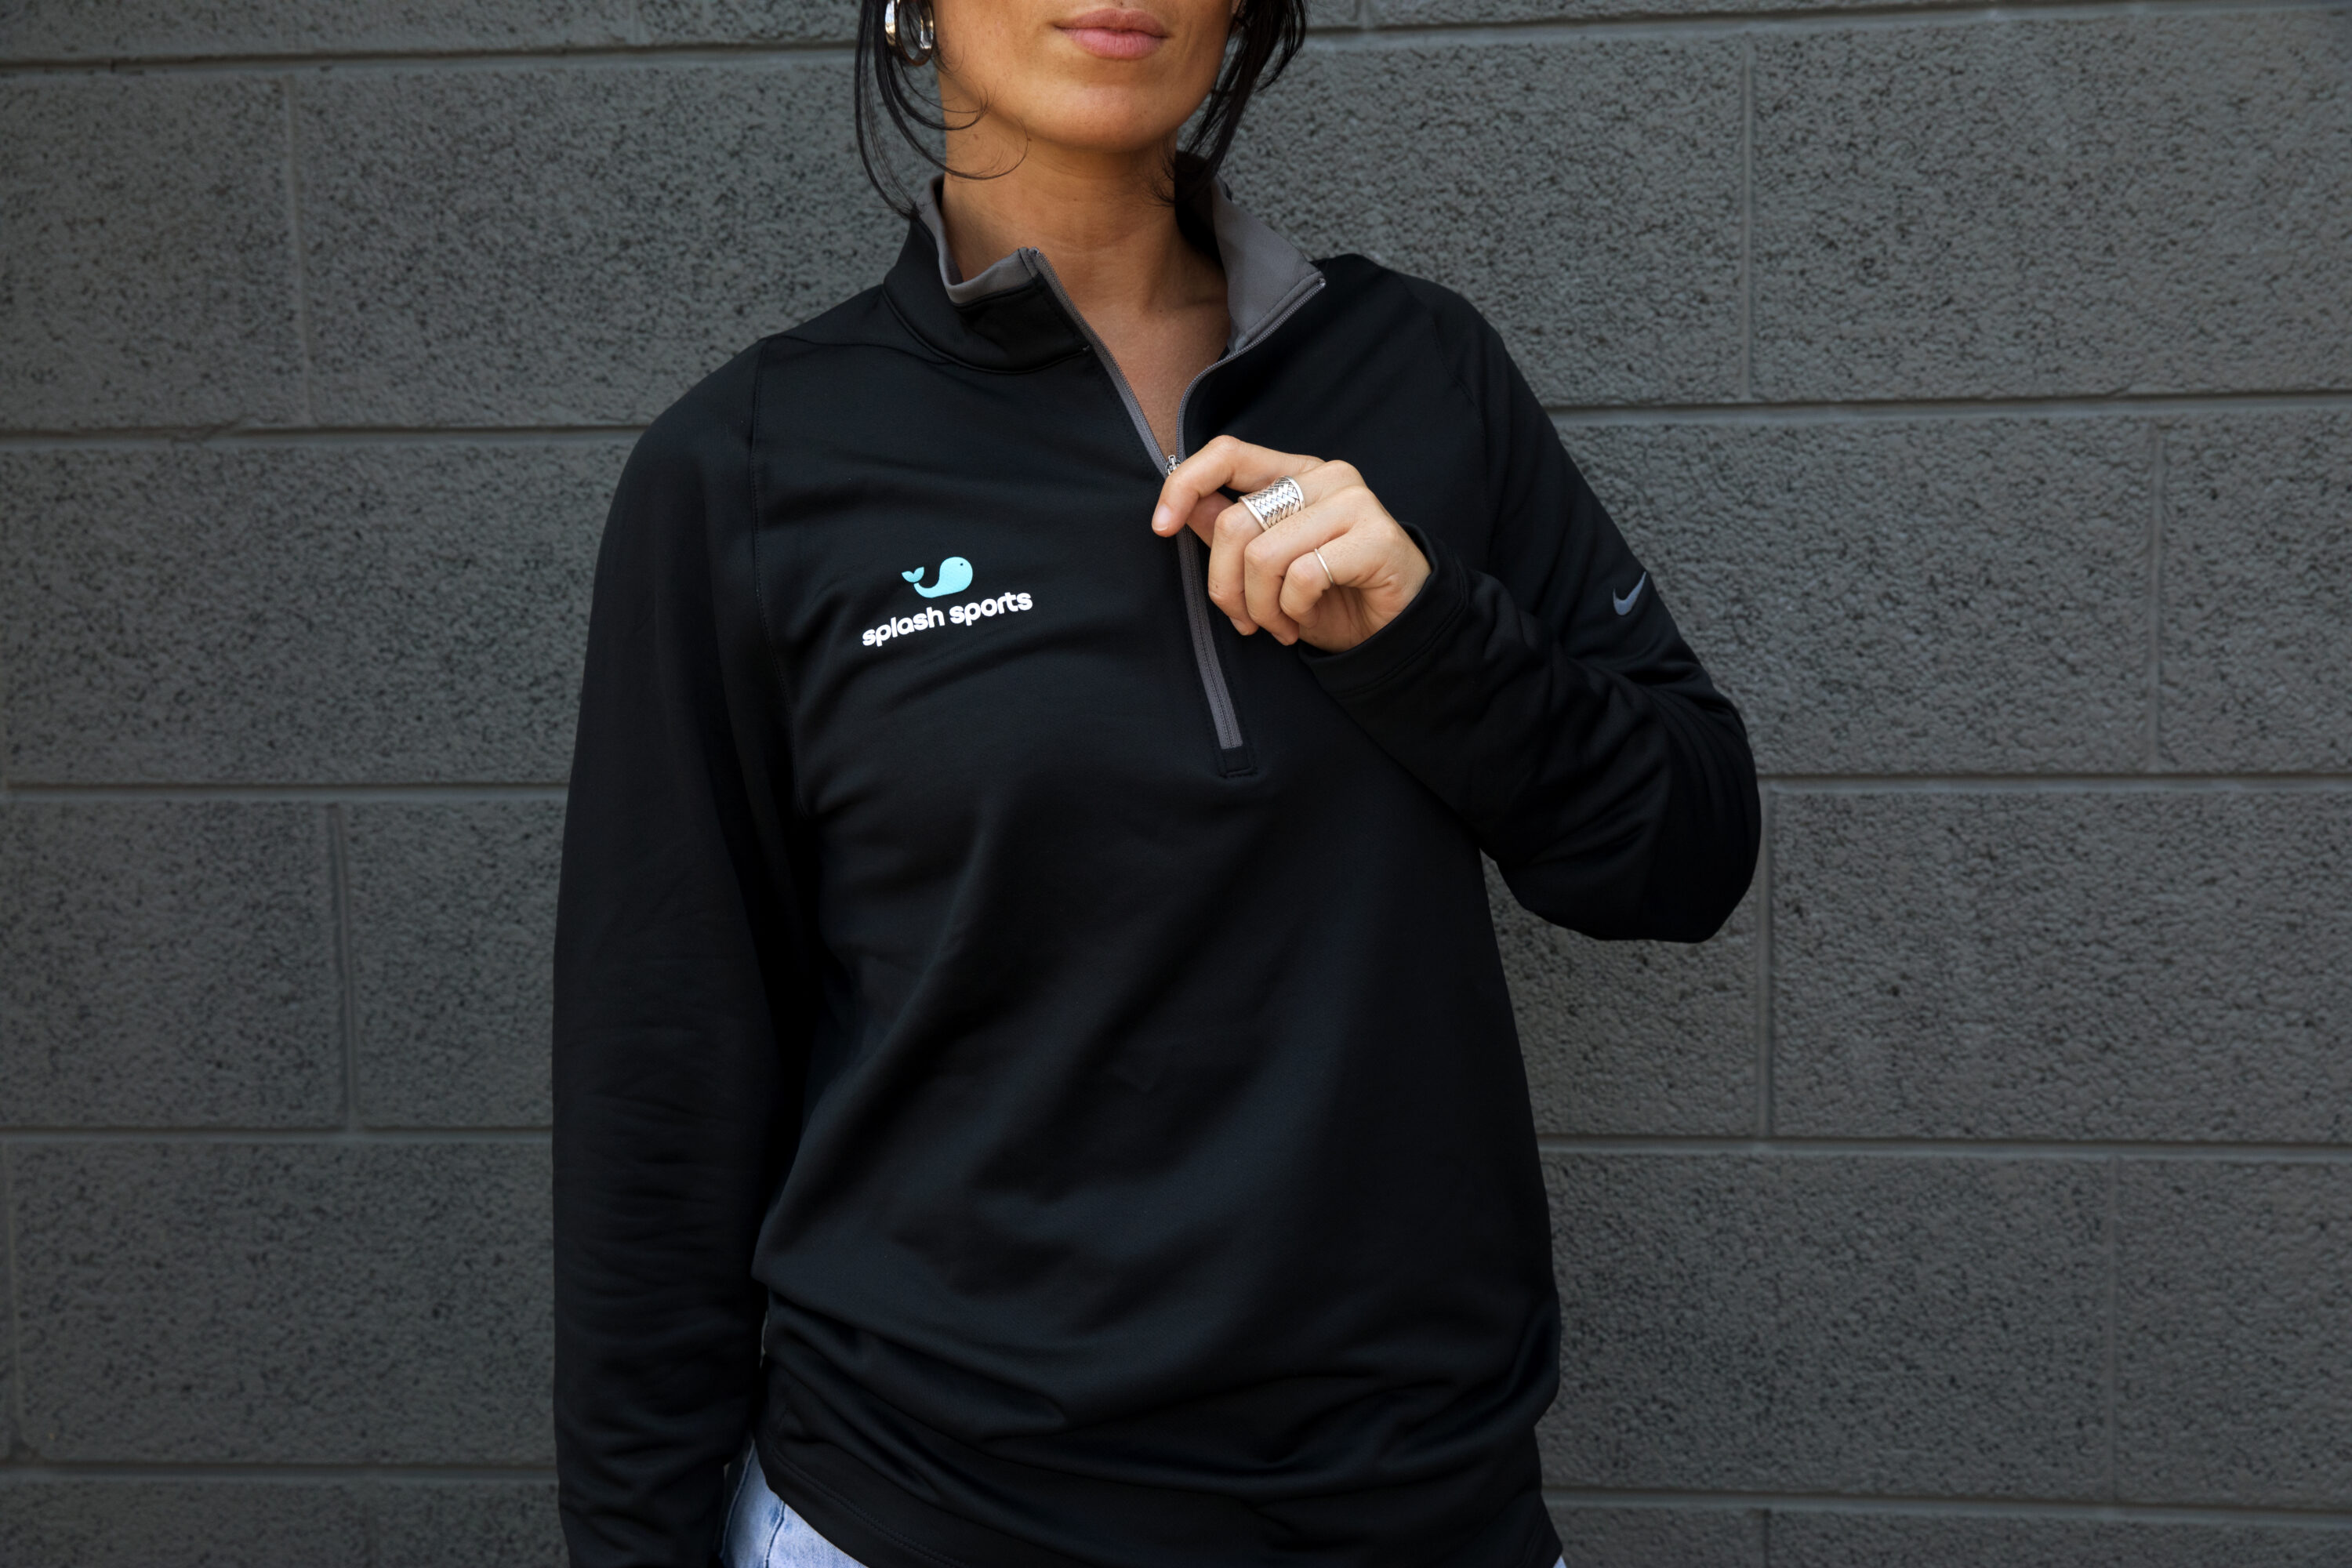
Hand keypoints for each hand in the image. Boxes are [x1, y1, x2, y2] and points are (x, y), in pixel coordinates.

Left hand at [1151, 436, 1430, 652]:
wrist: (1395, 632)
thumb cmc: (1331, 597)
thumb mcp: (1268, 567)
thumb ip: (1230, 532)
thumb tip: (1185, 507)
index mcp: (1296, 473)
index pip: (1228, 453)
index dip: (1184, 485)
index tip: (1161, 527)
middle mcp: (1326, 477)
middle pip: (1236, 522)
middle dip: (1225, 586)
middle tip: (1245, 621)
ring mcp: (1354, 503)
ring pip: (1264, 555)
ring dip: (1261, 608)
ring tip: (1279, 626)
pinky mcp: (1376, 536)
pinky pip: (1302, 576)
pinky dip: (1292, 611)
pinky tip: (1304, 622)